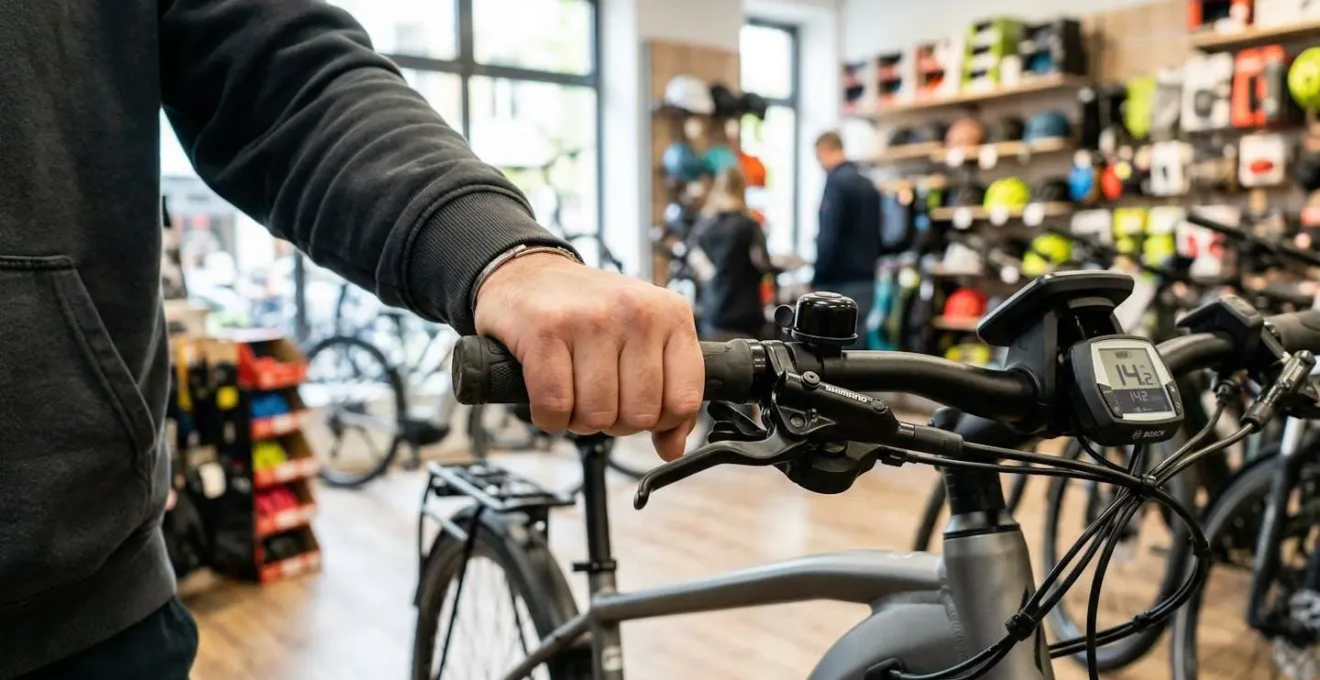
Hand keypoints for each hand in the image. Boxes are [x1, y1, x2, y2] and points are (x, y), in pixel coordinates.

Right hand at [474, 253, 702, 460]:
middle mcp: (637, 313)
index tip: (637, 405)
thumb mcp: (644, 340)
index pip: (684, 401)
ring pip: (598, 416)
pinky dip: (549, 418)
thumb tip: (671, 448)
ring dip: (579, 419)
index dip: (658, 420)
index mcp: (671, 315)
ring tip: (572, 390)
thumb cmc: (589, 312)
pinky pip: (556, 408)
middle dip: (614, 421)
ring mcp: (592, 319)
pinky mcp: (546, 331)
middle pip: (640, 416)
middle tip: (598, 395)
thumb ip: (668, 393)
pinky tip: (547, 395)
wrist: (528, 273)